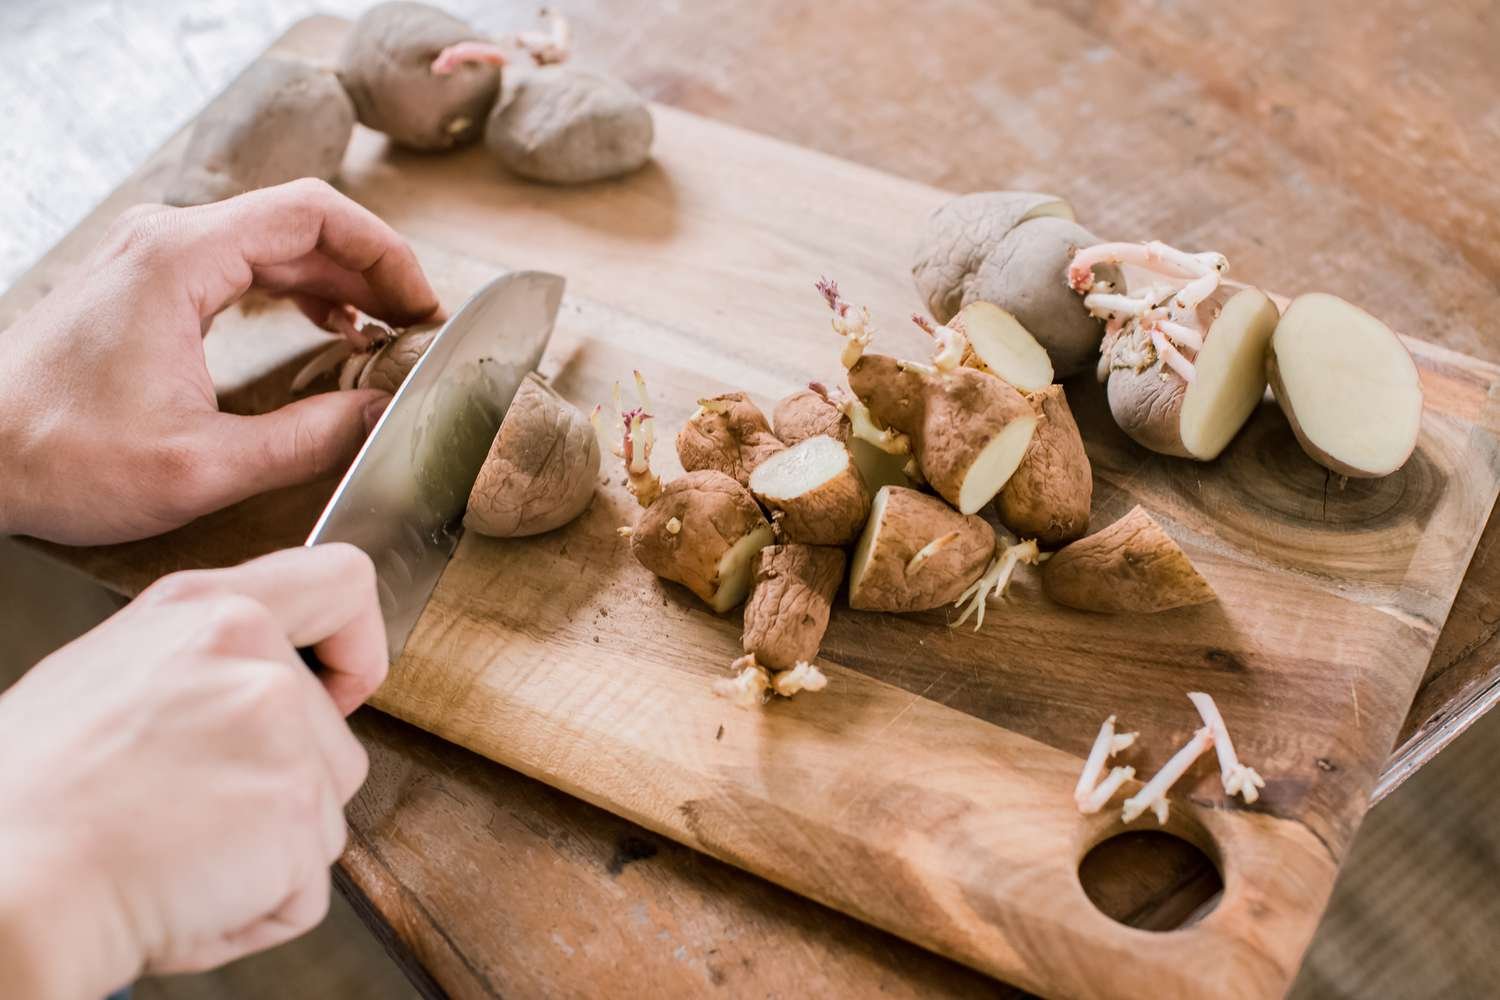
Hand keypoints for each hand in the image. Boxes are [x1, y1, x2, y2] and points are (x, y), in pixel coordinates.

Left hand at [0, 179, 441, 544]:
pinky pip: (244, 264)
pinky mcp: (148, 285)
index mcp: (182, 259)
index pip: (314, 215)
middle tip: (418, 327)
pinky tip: (329, 329)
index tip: (423, 304)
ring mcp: (155, 257)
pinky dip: (298, 290)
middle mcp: (168, 240)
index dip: (385, 254)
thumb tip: (382, 416)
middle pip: (301, 224)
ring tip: (386, 331)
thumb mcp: (202, 466)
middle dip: (372, 271)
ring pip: (275, 243)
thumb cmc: (61, 457)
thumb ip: (307, 438)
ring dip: (339, 282)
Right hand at [0, 544, 385, 998]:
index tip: (338, 690)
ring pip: (326, 815)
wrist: (2, 884)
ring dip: (270, 853)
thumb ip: (204, 664)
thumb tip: (259, 684)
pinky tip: (186, 891)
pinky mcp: (296, 813)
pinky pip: (306, 888)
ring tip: (177, 850)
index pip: (343, 581)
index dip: (356, 645)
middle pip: (337, 740)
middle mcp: (255, 659)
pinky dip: (257, 909)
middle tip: (187, 813)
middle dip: (285, 792)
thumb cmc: (28, 799)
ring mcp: (284, 735)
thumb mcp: (112, 674)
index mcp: (207, 611)